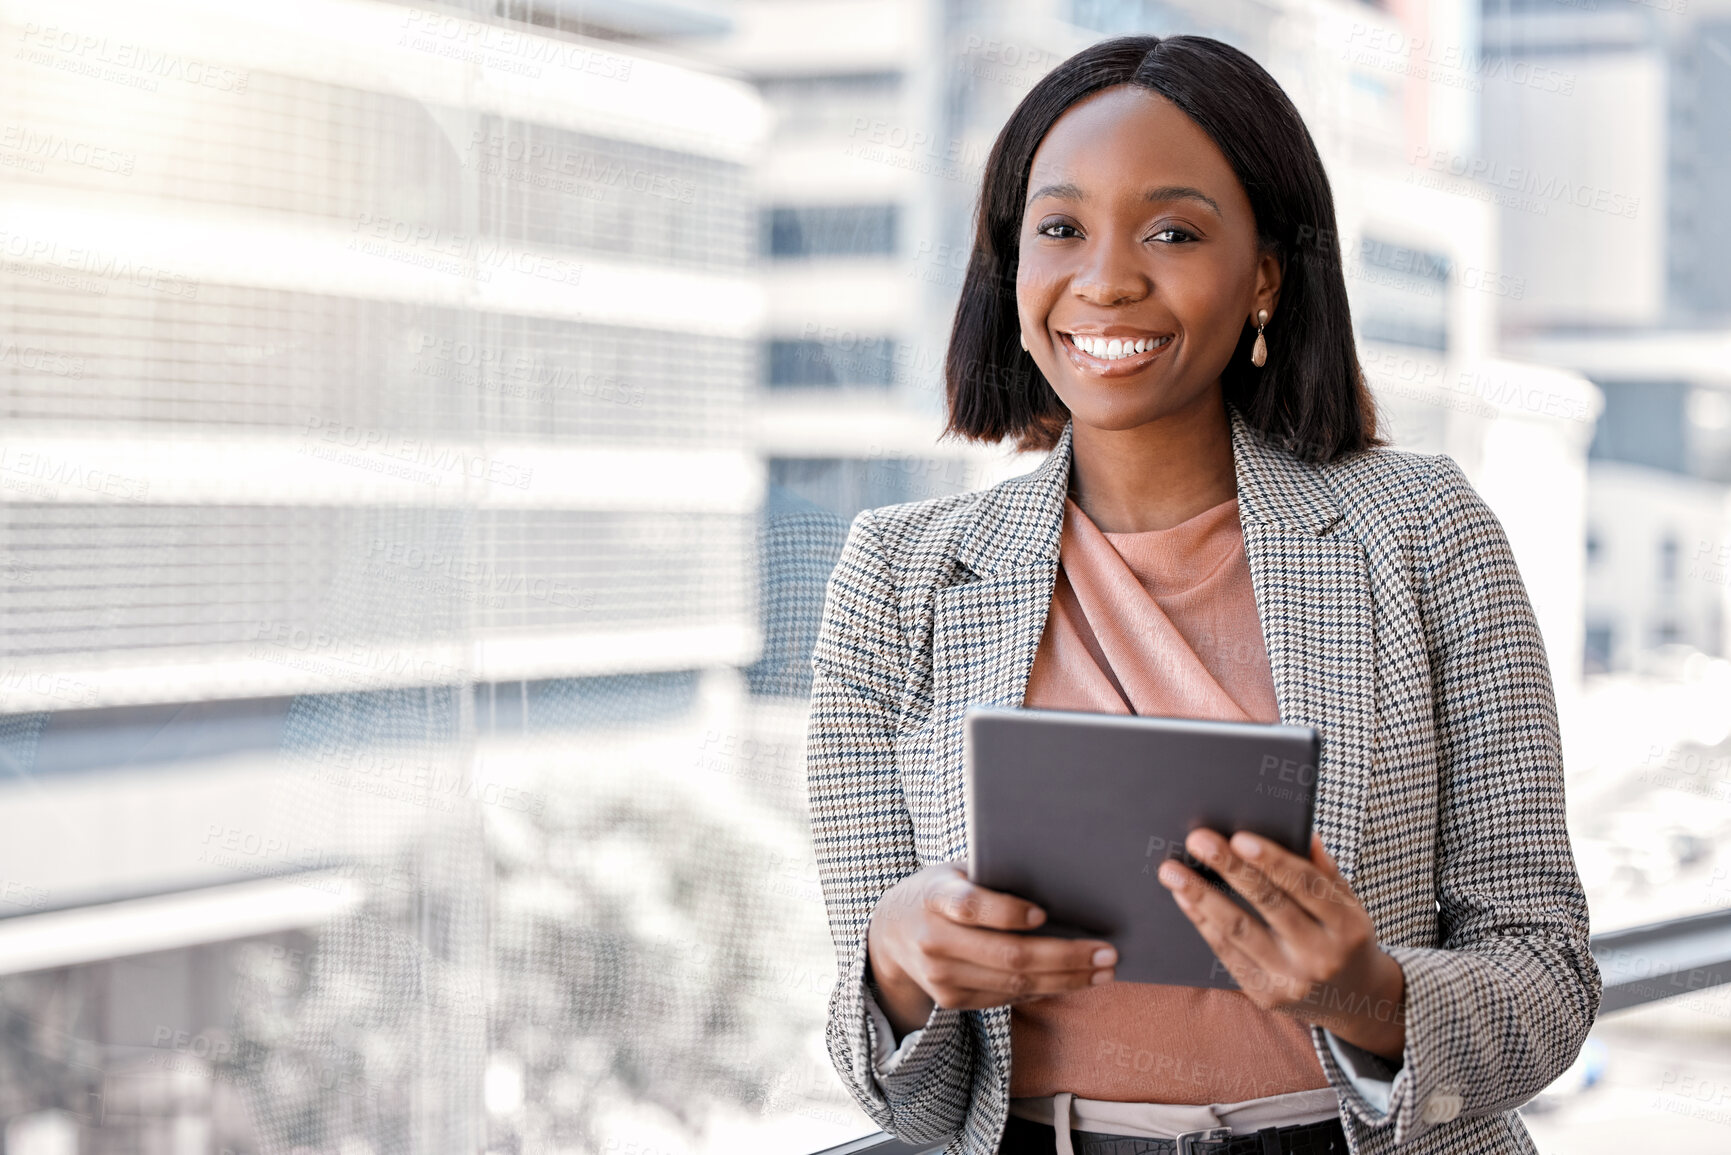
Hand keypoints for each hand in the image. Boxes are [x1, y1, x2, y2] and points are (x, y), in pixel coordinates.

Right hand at [866, 861, 1118, 1039]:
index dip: (1007, 913)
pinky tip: (1073, 981)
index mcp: (935, 898)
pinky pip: (1007, 998)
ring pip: (1014, 984)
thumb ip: (992, 878)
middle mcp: (934, 941)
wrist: (890, 932)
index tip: (1043, 914)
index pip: (970, 907)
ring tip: (1102, 971)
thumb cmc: (941, 891)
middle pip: (1006, 956)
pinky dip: (1045, 990)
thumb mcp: (955, 872)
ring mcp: (941, 976)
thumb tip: (1060, 882)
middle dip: (1064, 957)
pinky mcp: (951, 1000)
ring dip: (1066, 980)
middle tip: (1106, 953)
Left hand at [1158, 829, 1406, 1060]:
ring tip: (1172, 871)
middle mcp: (1321, 956)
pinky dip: (1202, 922)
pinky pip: (1227, 953)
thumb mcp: (1350, 905)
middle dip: (1230, 869)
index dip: (1272, 860)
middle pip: (1268, 904)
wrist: (1354, 1001)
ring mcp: (1292, 980)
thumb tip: (1304, 832)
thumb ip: (1325, 871)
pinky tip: (1184, 898)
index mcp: (1348, 926)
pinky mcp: (1266, 996)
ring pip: (1239, 930)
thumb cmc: (1344, 938)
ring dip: (1201, 896)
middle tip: (1197, 840)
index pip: (1307, 885)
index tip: (1239, 838)